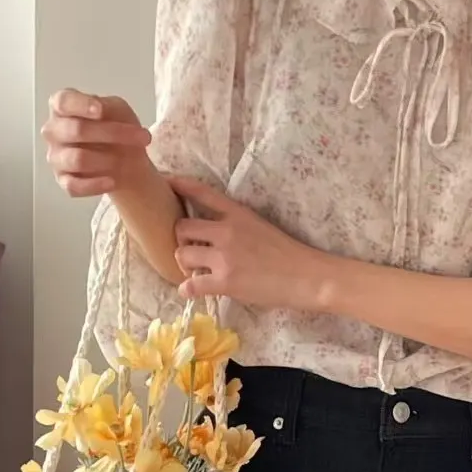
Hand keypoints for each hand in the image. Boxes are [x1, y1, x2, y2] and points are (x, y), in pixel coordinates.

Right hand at [42, 90, 154, 197]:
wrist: (125, 160)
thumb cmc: (116, 128)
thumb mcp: (118, 109)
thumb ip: (108, 106)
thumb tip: (100, 110)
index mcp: (62, 107)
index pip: (63, 102)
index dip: (81, 105)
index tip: (100, 110)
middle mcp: (53, 131)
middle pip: (76, 130)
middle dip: (112, 133)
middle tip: (141, 138)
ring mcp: (56, 157)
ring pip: (77, 159)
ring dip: (107, 160)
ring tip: (123, 161)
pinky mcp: (63, 180)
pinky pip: (74, 186)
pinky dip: (95, 185)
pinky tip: (112, 182)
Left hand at [171, 178, 324, 310]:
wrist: (306, 276)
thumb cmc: (287, 254)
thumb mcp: (259, 226)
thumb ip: (235, 224)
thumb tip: (211, 232)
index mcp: (237, 213)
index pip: (202, 193)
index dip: (179, 185)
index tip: (164, 181)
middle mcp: (227, 230)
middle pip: (182, 227)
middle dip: (181, 240)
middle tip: (191, 252)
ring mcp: (224, 256)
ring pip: (182, 255)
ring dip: (184, 265)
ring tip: (196, 272)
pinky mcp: (225, 281)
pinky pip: (191, 284)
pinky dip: (187, 289)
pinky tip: (191, 291)